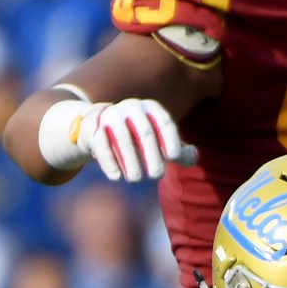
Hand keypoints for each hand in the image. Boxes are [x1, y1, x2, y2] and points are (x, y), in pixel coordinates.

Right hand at [78, 99, 194, 181]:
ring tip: (136, 179)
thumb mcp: (159, 141)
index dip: (170, 138)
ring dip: (130, 160)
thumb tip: (193, 158)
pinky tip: (116, 177)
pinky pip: (101, 145)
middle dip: (152, 155)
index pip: (164, 121)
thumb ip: (178, 150)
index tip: (174, 157)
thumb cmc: (137, 137)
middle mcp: (131, 108)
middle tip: (156, 176)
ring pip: (122, 138)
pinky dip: (109, 162)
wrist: (99, 128)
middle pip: (144, 131)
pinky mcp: (93, 129)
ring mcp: (111, 116)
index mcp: (151, 108)